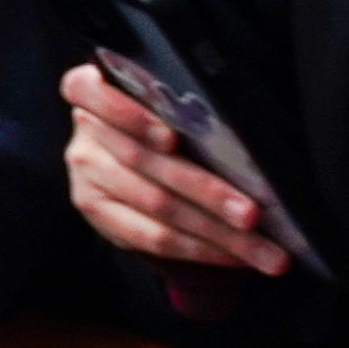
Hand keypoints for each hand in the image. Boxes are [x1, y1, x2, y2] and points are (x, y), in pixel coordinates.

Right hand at [59, 63, 287, 274]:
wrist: (134, 164)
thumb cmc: (161, 128)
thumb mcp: (160, 108)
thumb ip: (183, 115)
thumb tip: (245, 147)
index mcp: (91, 94)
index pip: (90, 93)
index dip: (130, 116)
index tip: (170, 139)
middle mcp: (86, 136)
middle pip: (145, 162)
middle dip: (206, 191)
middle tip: (252, 214)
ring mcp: (88, 178)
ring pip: (158, 207)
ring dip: (218, 232)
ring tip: (263, 249)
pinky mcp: (100, 215)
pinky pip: (154, 238)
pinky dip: (202, 248)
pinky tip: (235, 254)